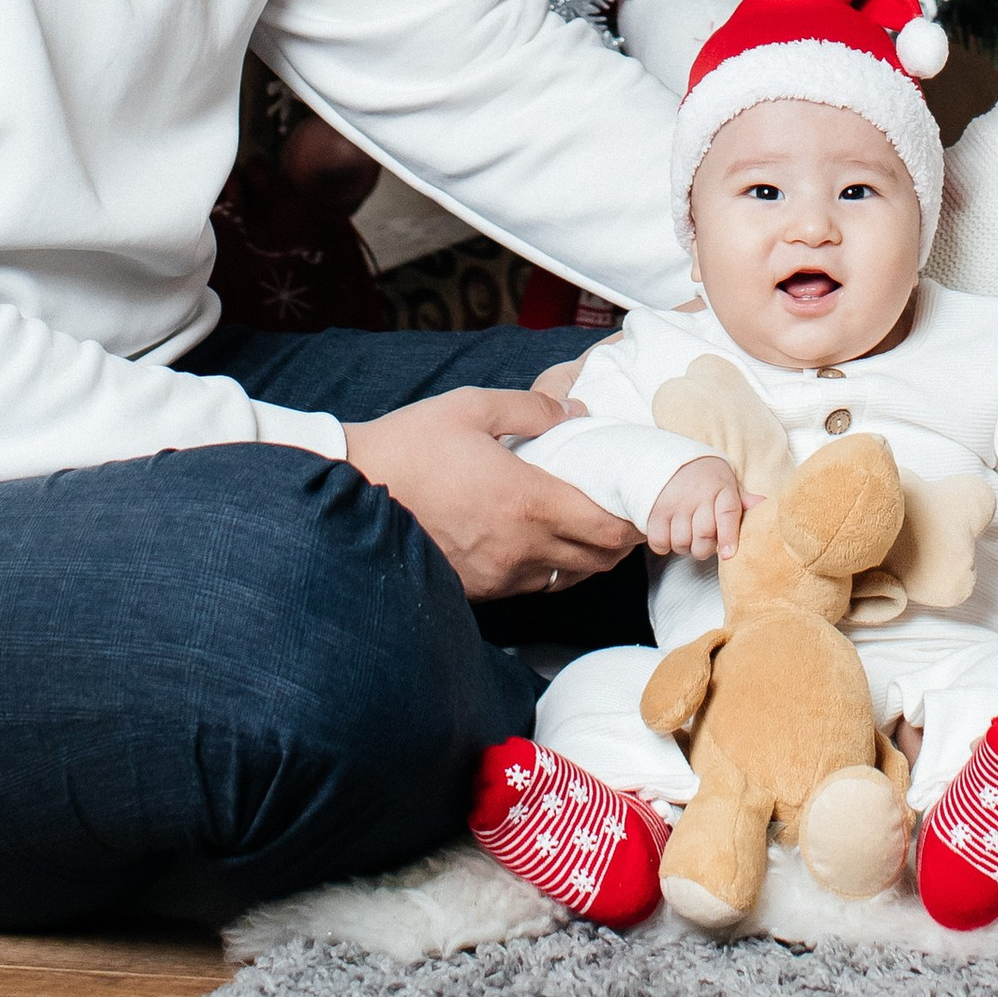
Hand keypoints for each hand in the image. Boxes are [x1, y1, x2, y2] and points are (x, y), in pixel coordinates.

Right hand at [340, 387, 637, 600]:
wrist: (353, 491)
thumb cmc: (411, 444)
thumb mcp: (472, 406)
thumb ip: (533, 409)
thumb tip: (576, 413)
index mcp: (527, 501)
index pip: (606, 527)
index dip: (635, 519)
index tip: (644, 500)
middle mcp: (519, 549)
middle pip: (596, 560)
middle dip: (620, 539)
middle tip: (627, 511)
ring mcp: (497, 576)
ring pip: (566, 577)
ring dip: (588, 556)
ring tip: (591, 525)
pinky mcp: (477, 590)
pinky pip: (531, 584)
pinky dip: (550, 567)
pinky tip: (544, 541)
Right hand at [646, 453, 745, 559]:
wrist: (670, 458)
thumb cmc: (704, 477)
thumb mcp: (726, 483)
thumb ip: (743, 501)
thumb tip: (766, 506)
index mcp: (721, 488)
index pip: (727, 514)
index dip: (728, 537)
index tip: (727, 554)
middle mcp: (698, 495)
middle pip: (704, 536)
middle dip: (705, 546)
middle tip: (702, 539)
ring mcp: (675, 503)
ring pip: (682, 543)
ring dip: (685, 546)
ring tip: (686, 533)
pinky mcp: (655, 511)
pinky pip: (660, 542)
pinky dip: (664, 545)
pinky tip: (669, 533)